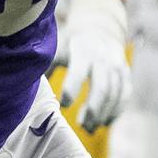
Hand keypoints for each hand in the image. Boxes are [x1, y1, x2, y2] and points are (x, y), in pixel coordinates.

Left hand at [59, 0, 130, 132]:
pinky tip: (106, 123)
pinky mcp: (126, 75)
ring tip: (89, 128)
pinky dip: (116, 111)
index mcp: (84, 52)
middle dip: (93, 109)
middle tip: (81, 126)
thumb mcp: (59, 48)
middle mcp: (104, 60)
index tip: (63, 105)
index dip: (72, 89)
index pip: (80, 72)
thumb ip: (48, 66)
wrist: (101, 29)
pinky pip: (125, 96)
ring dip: (103, 114)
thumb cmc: (72, 44)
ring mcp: (118, 67)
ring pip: (115, 95)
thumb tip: (30, 87)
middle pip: (103, 88)